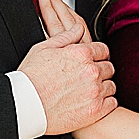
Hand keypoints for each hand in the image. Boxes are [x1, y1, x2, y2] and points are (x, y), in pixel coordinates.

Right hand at [20, 0, 114, 133]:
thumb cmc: (30, 78)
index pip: (103, 50)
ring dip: (103, 86)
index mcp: (81, 54)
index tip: (93, 60)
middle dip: (100, 70)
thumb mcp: (44, 48)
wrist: (26, 105)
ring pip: (111, 85)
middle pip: (108, 67)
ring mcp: (95, 91)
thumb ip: (65, 37)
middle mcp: (91, 71)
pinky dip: (105, 102)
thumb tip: (78, 28)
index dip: (98, 54)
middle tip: (89, 77)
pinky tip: (93, 101)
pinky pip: (112, 103)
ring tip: (89, 90)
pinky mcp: (96, 110)